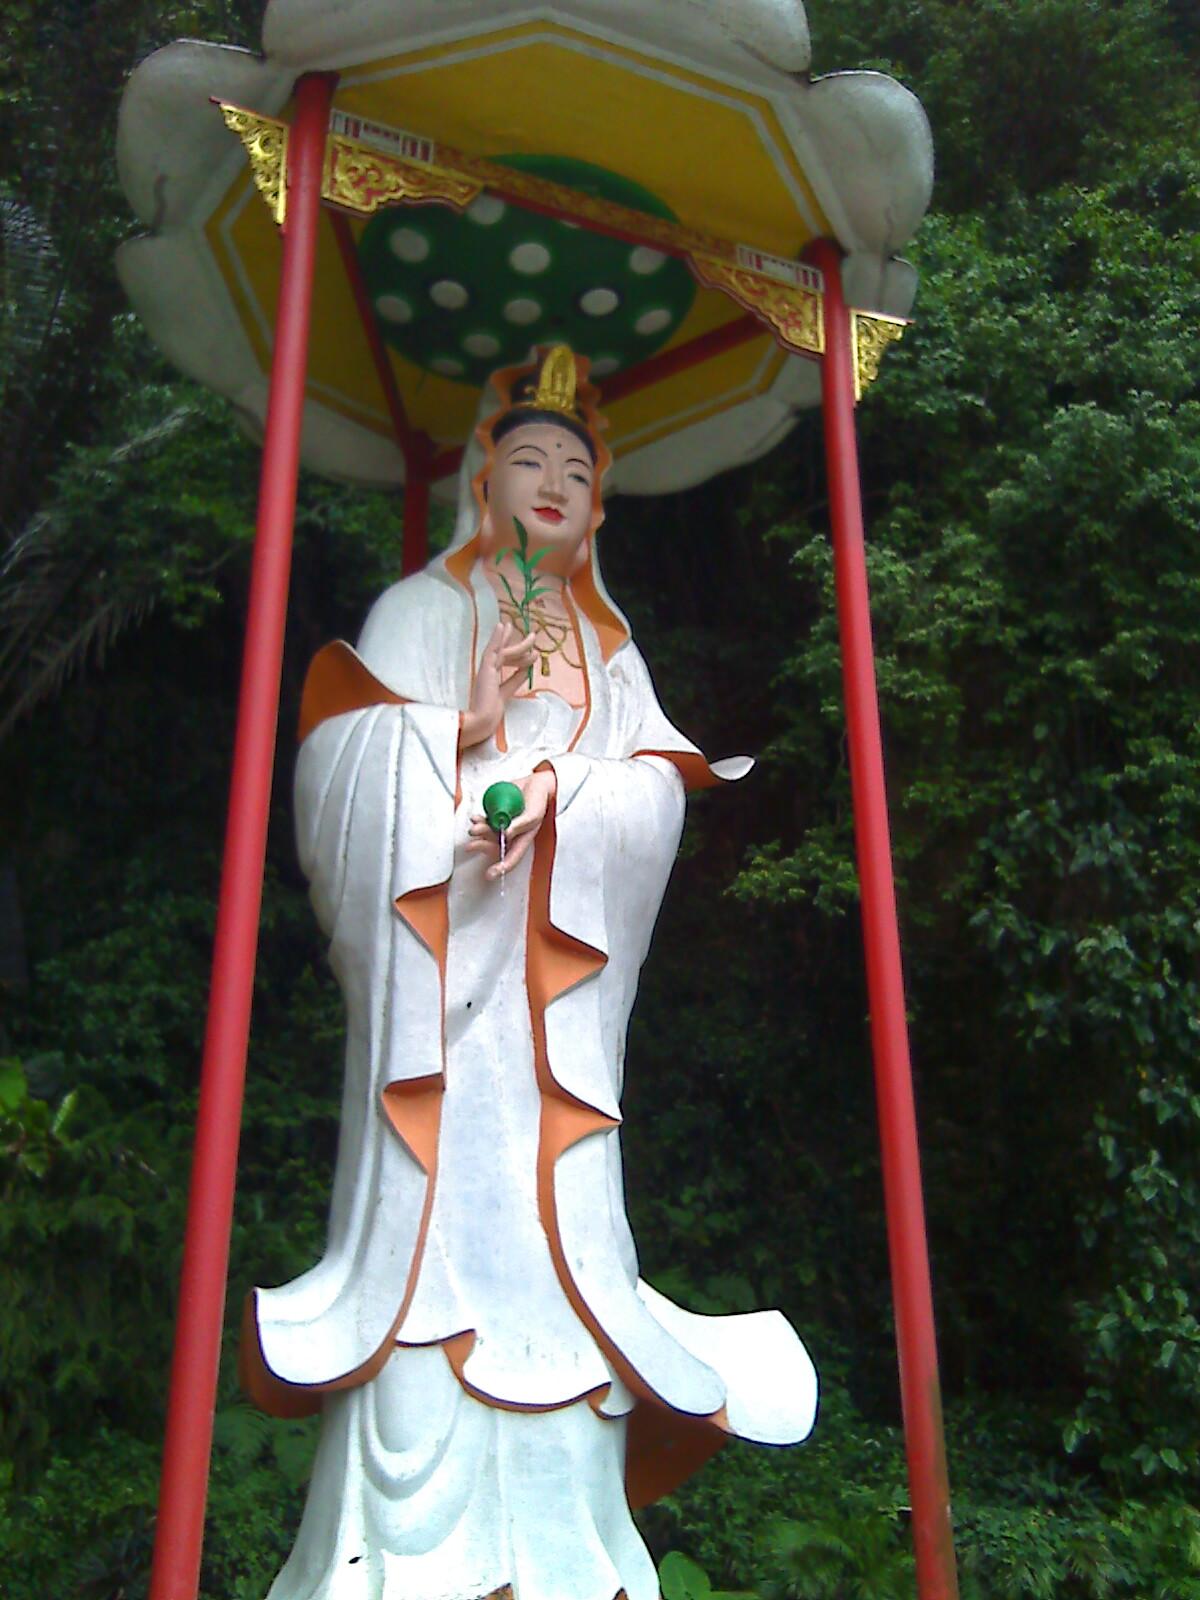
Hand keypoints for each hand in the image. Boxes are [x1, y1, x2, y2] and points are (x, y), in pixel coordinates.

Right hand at [460, 621, 535, 749]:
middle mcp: (487, 672)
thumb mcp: (507, 693)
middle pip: (506, 654)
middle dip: (520, 645)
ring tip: (533, 637)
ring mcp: (485, 670)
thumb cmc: (490, 714)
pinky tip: (502, 626)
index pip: (506, 662)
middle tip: (533, 636)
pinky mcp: (484, 669)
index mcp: (491, 679)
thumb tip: (527, 669)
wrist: (480, 722)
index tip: (528, 649)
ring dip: (518, 643)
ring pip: (504, 651)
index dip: (518, 655)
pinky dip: (497, 638)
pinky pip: (492, 650)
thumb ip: (515, 680)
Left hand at [466, 768, 556, 880]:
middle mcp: (511, 835)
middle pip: (494, 846)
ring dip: (479, 832)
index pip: (511, 858)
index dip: (501, 868)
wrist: (535, 783)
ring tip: (474, 828)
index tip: (489, 874)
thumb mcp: (532, 816)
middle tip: (471, 846)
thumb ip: (520, 826)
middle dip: (482, 847)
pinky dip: (478, 820)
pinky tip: (475, 818)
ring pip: (487, 834)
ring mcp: (502, 824)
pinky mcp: (496, 814)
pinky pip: (485, 820)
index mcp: (522, 840)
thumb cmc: (538, 802)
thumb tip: (504, 834)